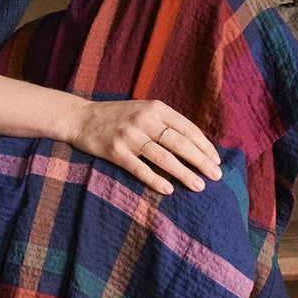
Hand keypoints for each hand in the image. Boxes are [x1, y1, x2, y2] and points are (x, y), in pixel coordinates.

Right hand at [64, 96, 222, 194]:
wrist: (80, 118)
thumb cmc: (117, 117)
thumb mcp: (143, 110)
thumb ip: (166, 123)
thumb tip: (195, 145)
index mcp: (156, 108)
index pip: (188, 128)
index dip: (205, 146)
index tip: (217, 161)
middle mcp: (144, 120)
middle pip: (180, 143)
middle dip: (201, 161)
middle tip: (216, 177)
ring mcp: (129, 136)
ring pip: (164, 158)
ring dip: (184, 174)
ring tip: (199, 186)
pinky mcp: (115, 151)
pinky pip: (140, 169)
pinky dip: (156, 180)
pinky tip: (169, 189)